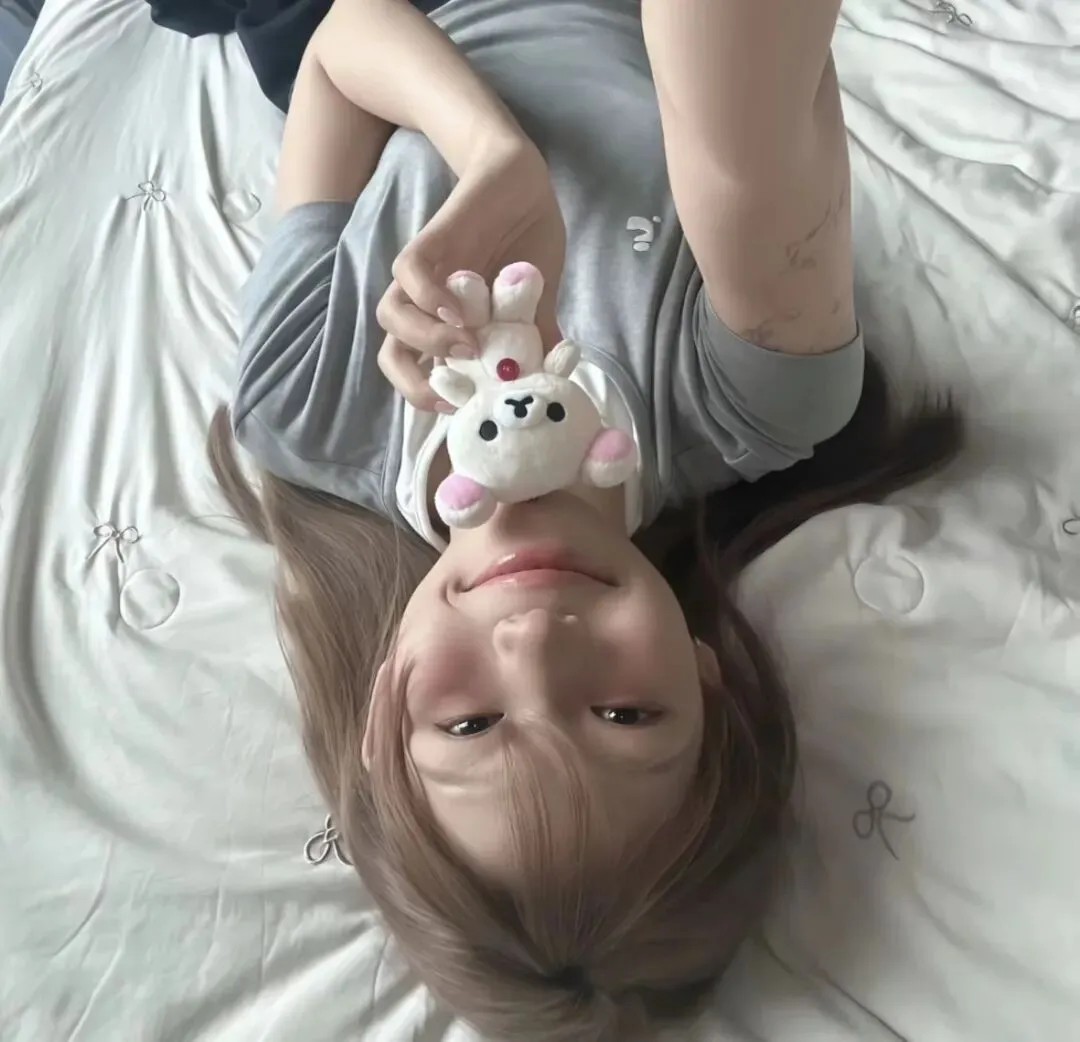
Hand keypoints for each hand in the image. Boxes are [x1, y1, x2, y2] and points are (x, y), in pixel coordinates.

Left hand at [377, 138, 566, 411]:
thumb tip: (547, 379)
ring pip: (391, 314)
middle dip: (411, 382)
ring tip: (466, 347)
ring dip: (423, 340)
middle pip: (391, 352)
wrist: (524, 181)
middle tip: (449, 397)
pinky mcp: (432, 240)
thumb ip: (536, 340)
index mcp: (448, 326)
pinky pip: (410, 272)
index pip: (419, 371)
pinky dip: (429, 297)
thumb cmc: (528, 241)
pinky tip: (462, 311)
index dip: (429, 396)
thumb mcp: (540, 302)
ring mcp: (427, 274)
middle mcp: (428, 305)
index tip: (459, 414)